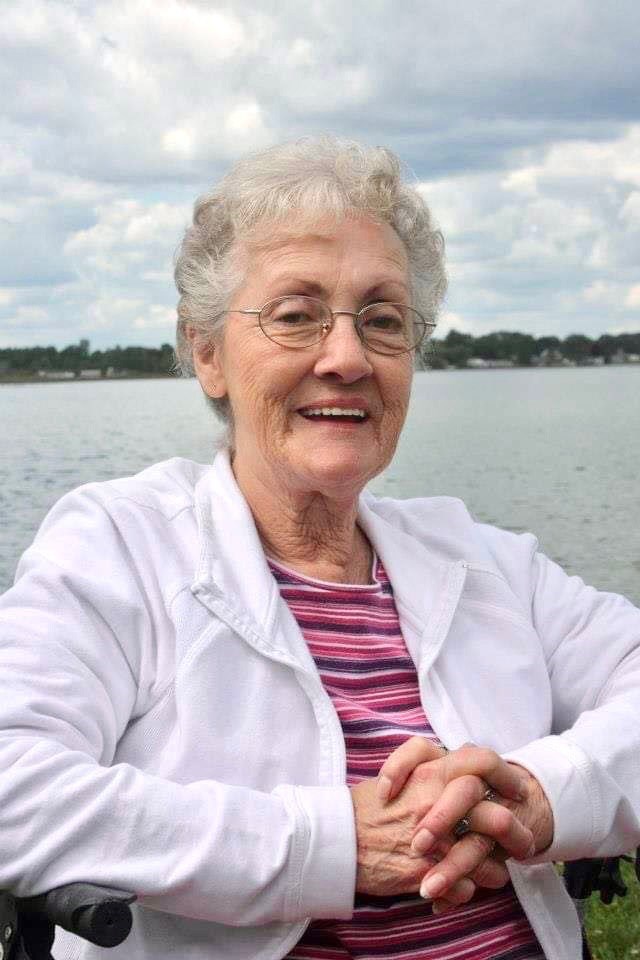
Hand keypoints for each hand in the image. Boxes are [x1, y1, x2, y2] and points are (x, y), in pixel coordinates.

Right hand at [351, 738, 531, 902]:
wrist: (337, 838)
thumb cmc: (367, 807)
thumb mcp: (401, 774)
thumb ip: (432, 768)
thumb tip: (461, 766)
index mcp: (430, 773)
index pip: (481, 761)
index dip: (505, 773)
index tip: (516, 789)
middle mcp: (435, 802)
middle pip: (494, 815)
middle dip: (515, 832)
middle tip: (522, 841)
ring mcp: (432, 839)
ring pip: (485, 858)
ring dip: (496, 869)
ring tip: (497, 873)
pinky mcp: (423, 871)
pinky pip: (464, 886)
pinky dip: (469, 890)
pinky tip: (467, 889)